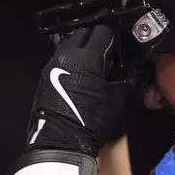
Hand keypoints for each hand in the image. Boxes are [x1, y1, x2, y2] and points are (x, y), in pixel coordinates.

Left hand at [27, 26, 129, 156]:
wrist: (61, 142)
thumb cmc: (92, 118)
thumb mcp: (118, 99)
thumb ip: (126, 82)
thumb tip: (130, 76)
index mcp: (85, 56)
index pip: (101, 32)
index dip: (113, 35)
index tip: (120, 43)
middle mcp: (65, 56)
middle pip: (81, 34)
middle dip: (95, 39)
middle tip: (108, 50)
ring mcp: (51, 67)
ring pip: (68, 47)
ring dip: (81, 51)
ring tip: (95, 64)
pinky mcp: (43, 80)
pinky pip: (61, 62)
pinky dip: (72, 64)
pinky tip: (82, 77)